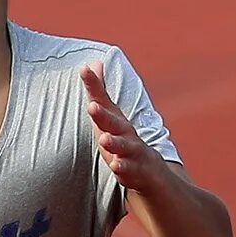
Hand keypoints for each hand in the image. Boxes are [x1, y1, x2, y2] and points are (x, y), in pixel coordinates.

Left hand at [82, 64, 165, 192]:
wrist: (151, 172)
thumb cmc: (122, 141)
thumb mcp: (108, 117)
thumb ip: (98, 94)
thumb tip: (91, 64)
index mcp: (116, 120)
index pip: (103, 100)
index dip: (94, 85)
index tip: (84, 70)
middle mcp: (126, 133)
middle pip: (114, 122)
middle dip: (102, 114)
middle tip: (92, 106)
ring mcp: (132, 152)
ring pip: (124, 146)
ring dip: (114, 142)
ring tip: (104, 139)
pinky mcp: (136, 171)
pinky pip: (129, 170)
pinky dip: (123, 168)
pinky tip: (116, 167)